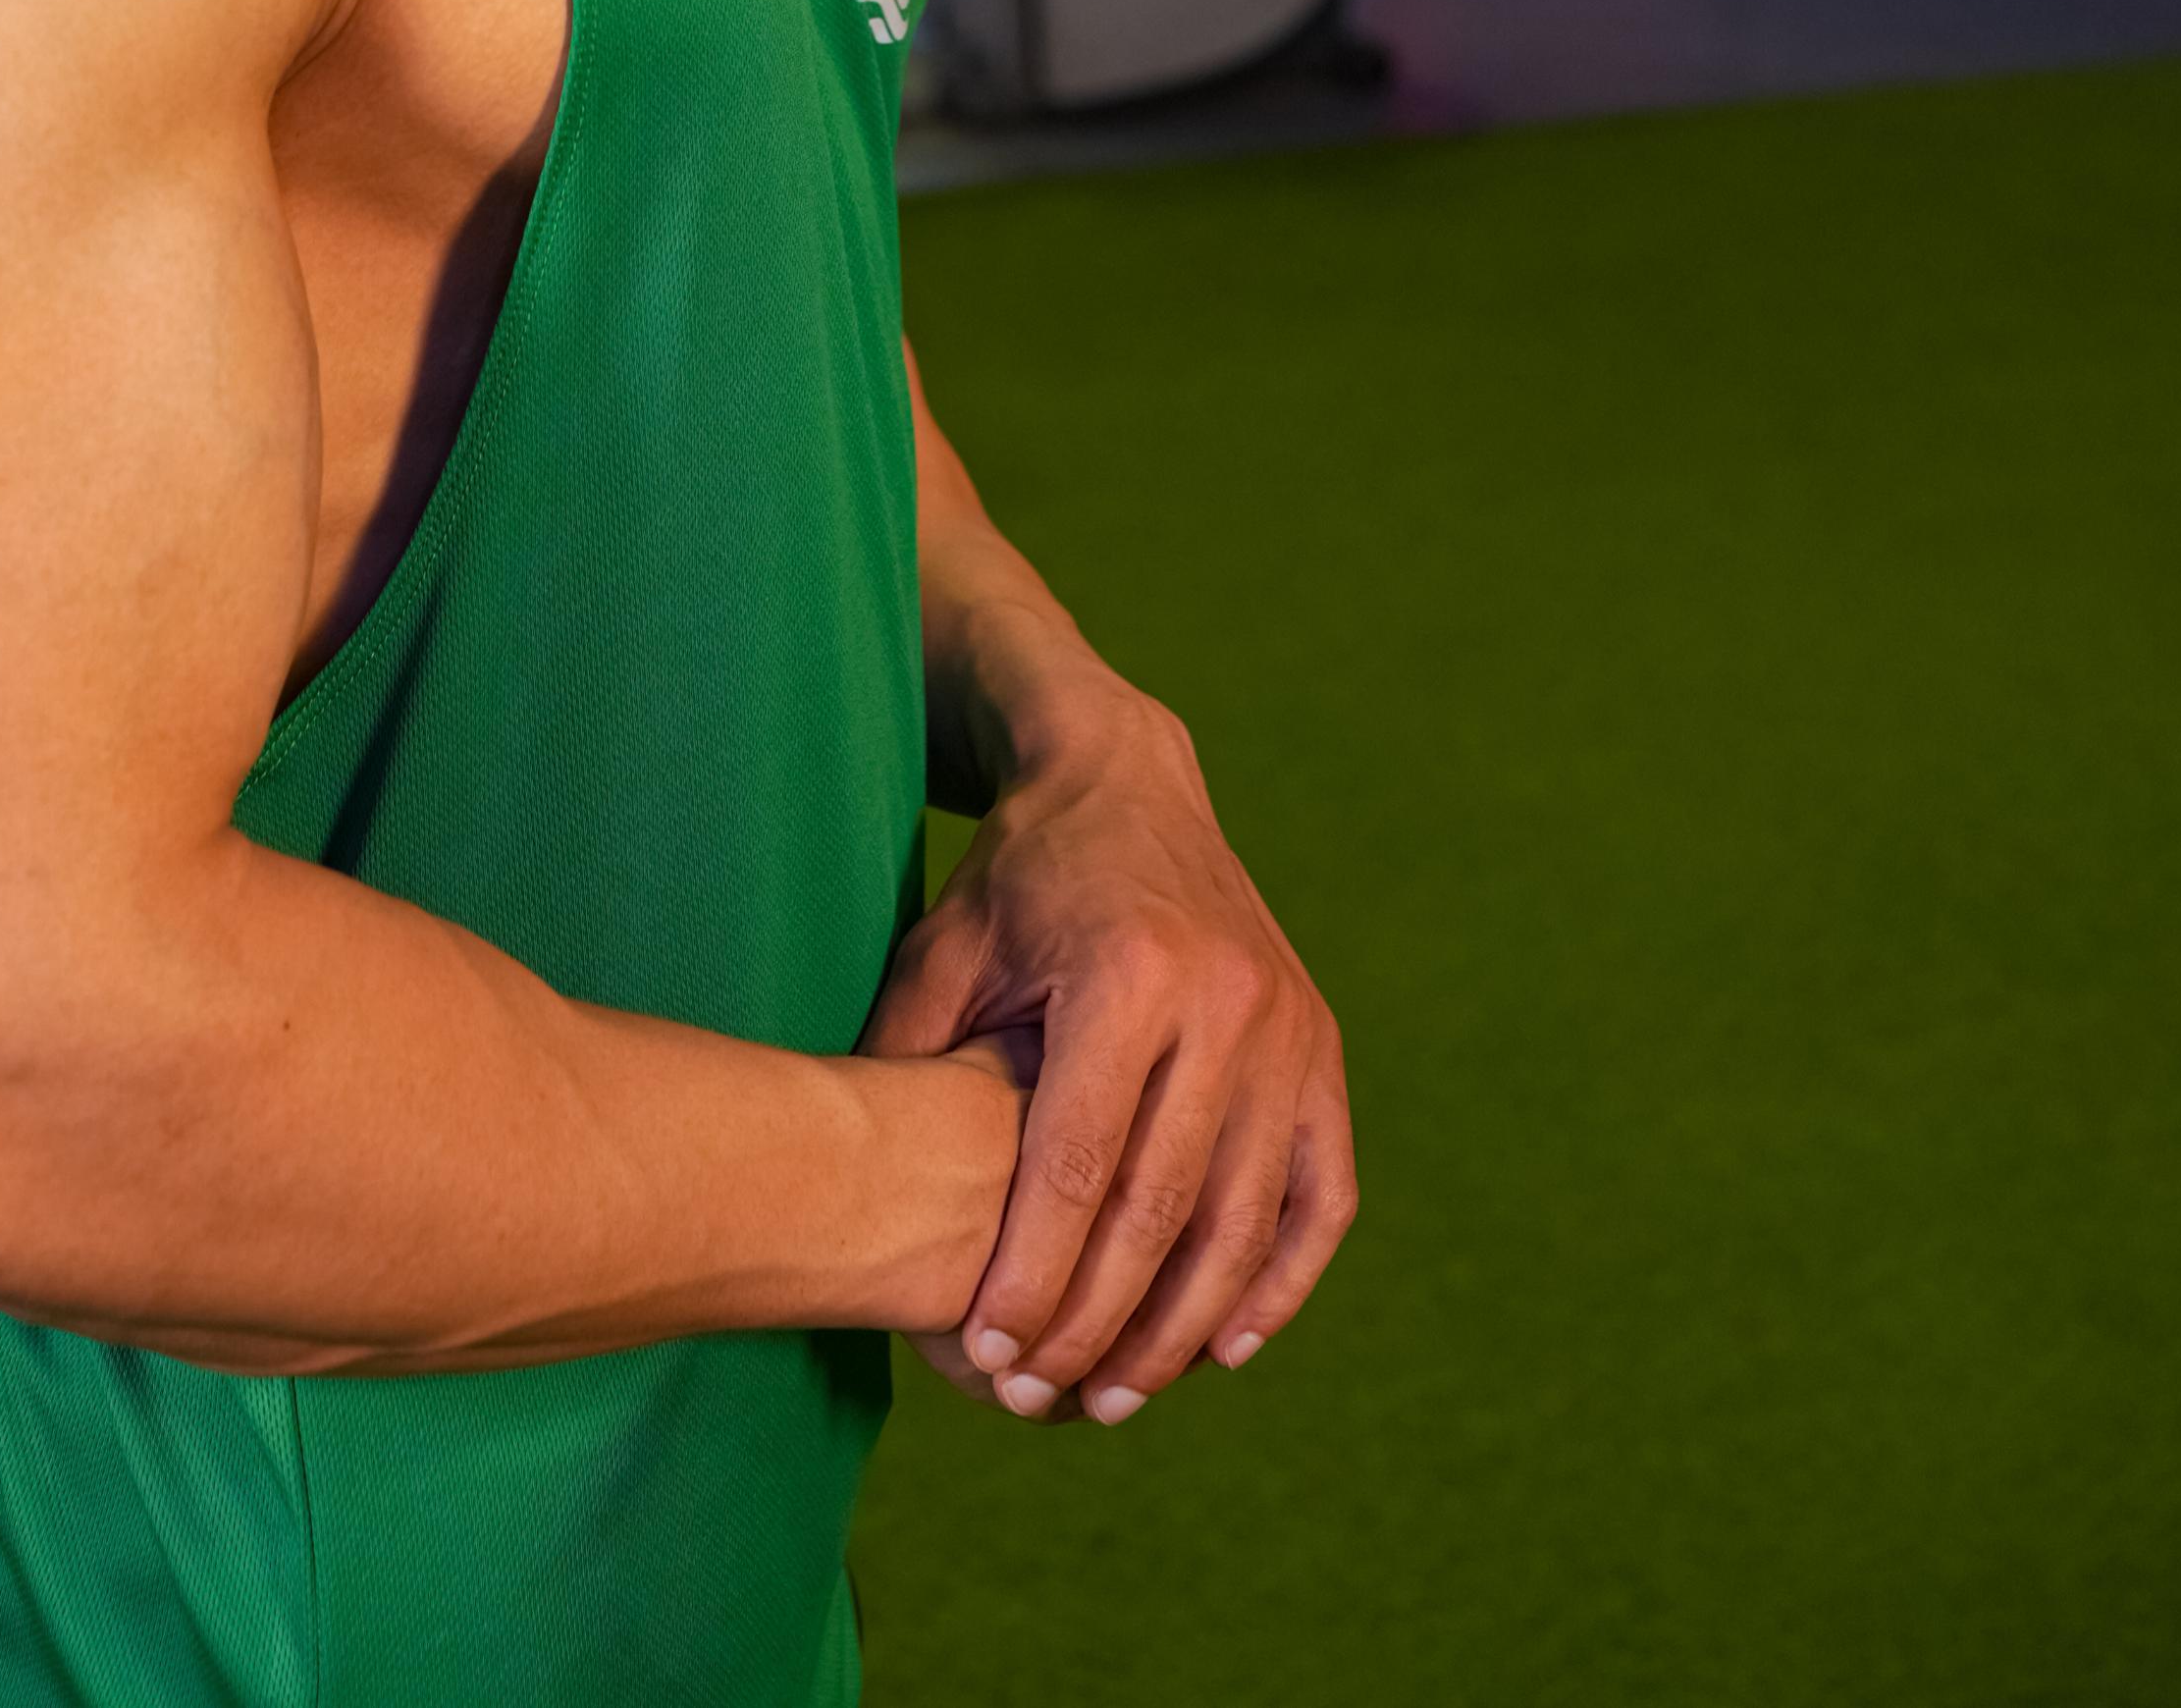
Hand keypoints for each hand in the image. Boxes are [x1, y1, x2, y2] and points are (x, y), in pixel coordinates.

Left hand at [863, 684, 1353, 1428]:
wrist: (1124, 779)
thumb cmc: (1016, 877)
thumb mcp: (946, 946)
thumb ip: (910, 1057)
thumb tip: (859, 1195)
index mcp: (1126, 974)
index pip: (1077, 1164)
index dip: (1033, 1273)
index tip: (986, 1356)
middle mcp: (1224, 999)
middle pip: (1162, 1206)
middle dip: (1099, 1323)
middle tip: (1042, 1400)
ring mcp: (1287, 1023)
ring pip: (1245, 1216)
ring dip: (1184, 1329)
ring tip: (1119, 1399)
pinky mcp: (1320, 1042)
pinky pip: (1322, 1191)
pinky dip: (1283, 1280)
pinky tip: (1226, 1346)